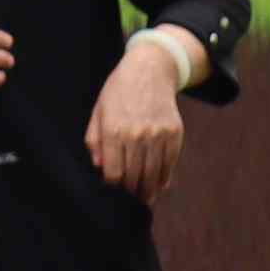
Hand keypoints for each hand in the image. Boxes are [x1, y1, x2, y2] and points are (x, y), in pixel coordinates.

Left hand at [86, 36, 189, 196]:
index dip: (113, 187)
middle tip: (129, 201)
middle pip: (134, 177)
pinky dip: (165, 177)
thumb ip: (95, 141)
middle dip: (131, 192)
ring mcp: (157, 134)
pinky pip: (170, 163)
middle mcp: (136, 135)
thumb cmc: (119, 91)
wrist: (150, 70)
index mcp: (113, 131)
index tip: (113, 192)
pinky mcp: (174, 132)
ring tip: (145, 199)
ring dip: (149, 190)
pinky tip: (160, 185)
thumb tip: (100, 167)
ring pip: (153, 174)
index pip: (114, 173)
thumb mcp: (98, 112)